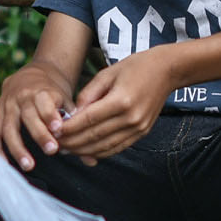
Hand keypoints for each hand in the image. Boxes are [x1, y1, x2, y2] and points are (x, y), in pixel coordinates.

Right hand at [0, 62, 75, 171]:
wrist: (34, 73)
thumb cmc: (54, 93)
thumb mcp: (67, 102)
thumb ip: (76, 127)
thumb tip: (91, 160)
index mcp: (42, 91)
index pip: (45, 102)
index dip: (50, 115)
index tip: (58, 129)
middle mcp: (22, 97)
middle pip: (28, 116)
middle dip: (39, 134)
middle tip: (52, 150)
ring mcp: (7, 105)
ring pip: (9, 127)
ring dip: (17, 148)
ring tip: (29, 166)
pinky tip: (4, 165)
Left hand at [55, 49, 175, 159]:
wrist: (166, 71)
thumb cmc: (135, 67)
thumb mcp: (107, 73)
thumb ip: (88, 95)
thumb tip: (71, 115)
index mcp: (121, 100)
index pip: (88, 120)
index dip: (69, 128)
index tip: (53, 131)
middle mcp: (131, 118)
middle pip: (94, 136)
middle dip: (72, 142)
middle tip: (55, 143)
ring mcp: (138, 128)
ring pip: (104, 147)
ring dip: (83, 151)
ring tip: (66, 149)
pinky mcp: (142, 133)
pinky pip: (116, 148)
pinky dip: (99, 152)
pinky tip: (85, 151)